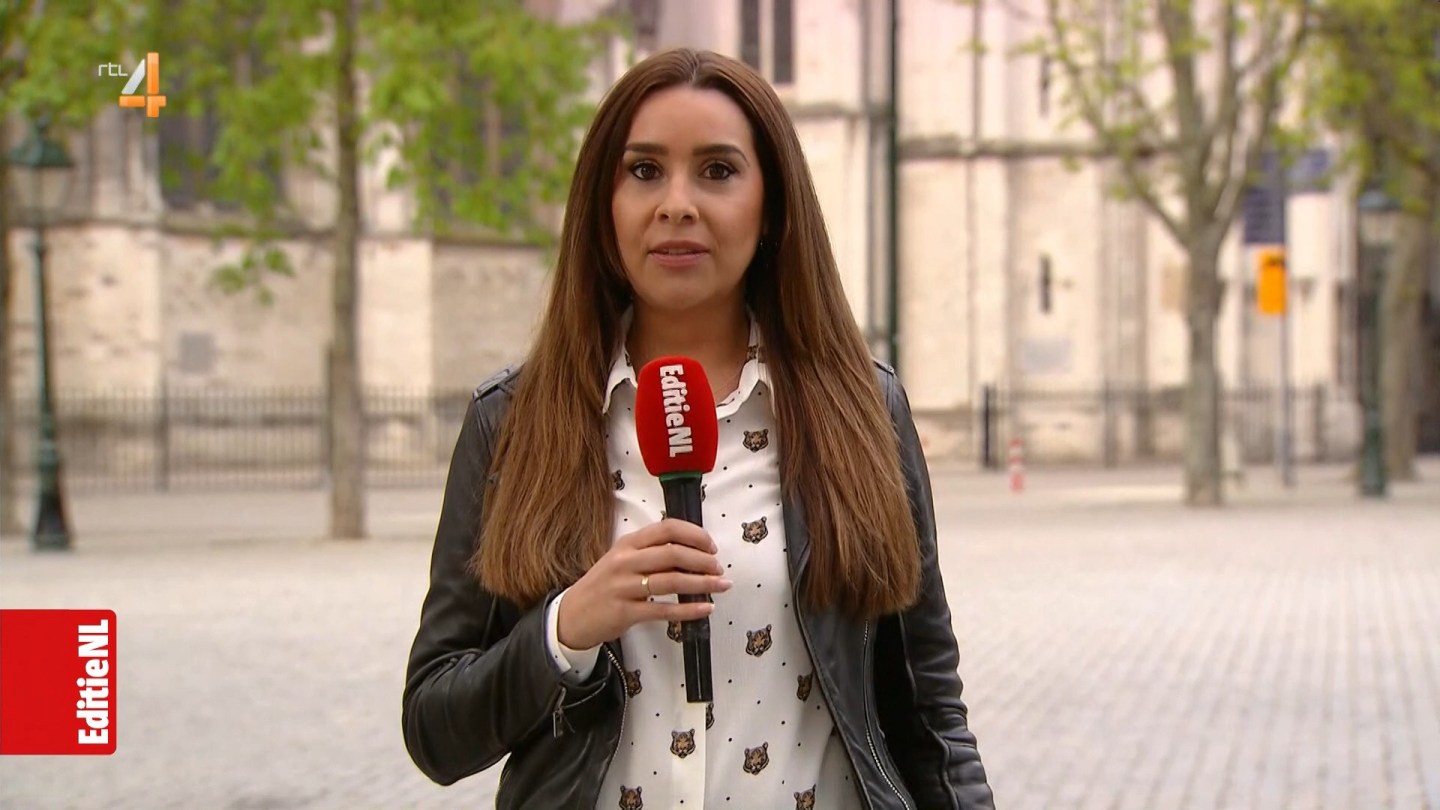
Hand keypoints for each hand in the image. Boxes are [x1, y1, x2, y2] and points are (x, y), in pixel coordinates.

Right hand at [556, 518, 732, 650]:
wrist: (572, 615)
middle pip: (673, 553)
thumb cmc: (604, 585)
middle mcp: (625, 561)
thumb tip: (692, 553)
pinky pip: (664, 610)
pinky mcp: (626, 612)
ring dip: (702, 583)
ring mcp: (624, 587)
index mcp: (627, 543)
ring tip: (721, 586)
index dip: (695, 535)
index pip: (667, 528)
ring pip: (672, 581)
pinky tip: (706, 609)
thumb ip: (651, 553)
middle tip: (719, 569)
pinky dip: (689, 610)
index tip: (711, 546)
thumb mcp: (622, 560)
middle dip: (703, 560)